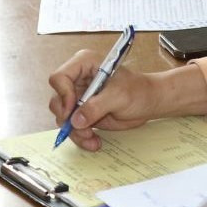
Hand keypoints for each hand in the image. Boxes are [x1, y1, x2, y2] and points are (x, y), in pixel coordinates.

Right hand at [46, 50, 163, 150]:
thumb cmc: (138, 91)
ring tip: (92, 139)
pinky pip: (73, 127)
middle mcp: (77, 80)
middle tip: (84, 130)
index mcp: (84, 64)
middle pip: (57, 100)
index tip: (72, 111)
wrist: (148, 102)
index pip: (59, 77)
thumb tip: (76, 121)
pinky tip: (94, 142)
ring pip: (63, 117)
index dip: (63, 95)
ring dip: (76, 132)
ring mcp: (79, 97)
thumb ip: (96, 107)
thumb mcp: (118, 97)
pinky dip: (81, 137)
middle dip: (68, 119)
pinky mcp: (82, 112)